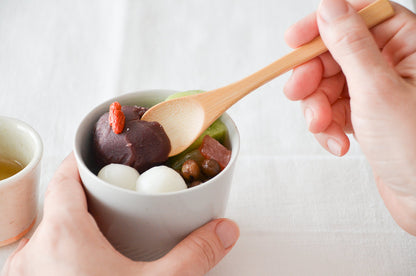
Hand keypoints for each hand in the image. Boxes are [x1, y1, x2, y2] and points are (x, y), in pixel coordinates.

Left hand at [1, 153, 238, 275]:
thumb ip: (193, 255)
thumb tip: (225, 230)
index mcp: (62, 237)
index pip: (65, 177)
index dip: (83, 160)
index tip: (102, 155)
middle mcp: (34, 251)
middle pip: (58, 201)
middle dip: (87, 192)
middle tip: (116, 190)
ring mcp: (27, 272)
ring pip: (49, 228)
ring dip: (75, 219)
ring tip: (105, 221)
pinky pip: (44, 252)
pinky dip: (65, 245)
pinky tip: (88, 256)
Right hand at [284, 0, 415, 234]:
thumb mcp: (376, 89)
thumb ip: (350, 45)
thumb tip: (328, 7)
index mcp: (409, 45)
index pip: (359, 15)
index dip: (323, 24)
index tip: (294, 40)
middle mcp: (393, 64)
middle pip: (335, 52)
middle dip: (313, 77)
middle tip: (299, 93)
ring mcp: (376, 91)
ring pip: (328, 83)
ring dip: (317, 107)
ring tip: (324, 128)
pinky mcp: (365, 115)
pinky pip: (332, 108)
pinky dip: (327, 125)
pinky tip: (337, 142)